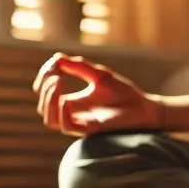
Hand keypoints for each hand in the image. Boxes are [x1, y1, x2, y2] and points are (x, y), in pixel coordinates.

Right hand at [33, 53, 163, 136]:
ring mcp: (81, 123)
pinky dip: (62, 113)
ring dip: (48, 100)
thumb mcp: (100, 75)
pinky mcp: (91, 129)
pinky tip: (66, 100)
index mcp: (73, 101)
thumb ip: (79, 67)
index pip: (46, 93)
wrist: (145, 108)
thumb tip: (56, 58)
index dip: (44, 78)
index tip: (53, 64)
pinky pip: (67, 127)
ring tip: (58, 82)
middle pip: (43, 107)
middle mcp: (73, 114)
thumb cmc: (124, 94)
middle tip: (56, 75)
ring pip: (50, 120)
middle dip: (44, 89)